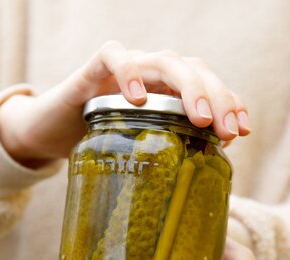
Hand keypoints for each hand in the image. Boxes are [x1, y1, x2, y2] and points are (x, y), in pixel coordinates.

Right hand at [0, 41, 250, 166]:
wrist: (49, 133)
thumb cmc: (99, 142)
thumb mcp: (139, 149)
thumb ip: (169, 151)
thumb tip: (211, 173)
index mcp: (166, 91)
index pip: (207, 85)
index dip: (229, 102)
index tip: (241, 132)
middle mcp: (150, 74)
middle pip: (194, 70)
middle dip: (217, 97)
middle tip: (226, 131)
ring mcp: (123, 69)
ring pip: (165, 60)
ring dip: (188, 86)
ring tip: (199, 117)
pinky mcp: (91, 70)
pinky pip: (113, 56)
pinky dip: (129, 71)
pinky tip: (139, 98)